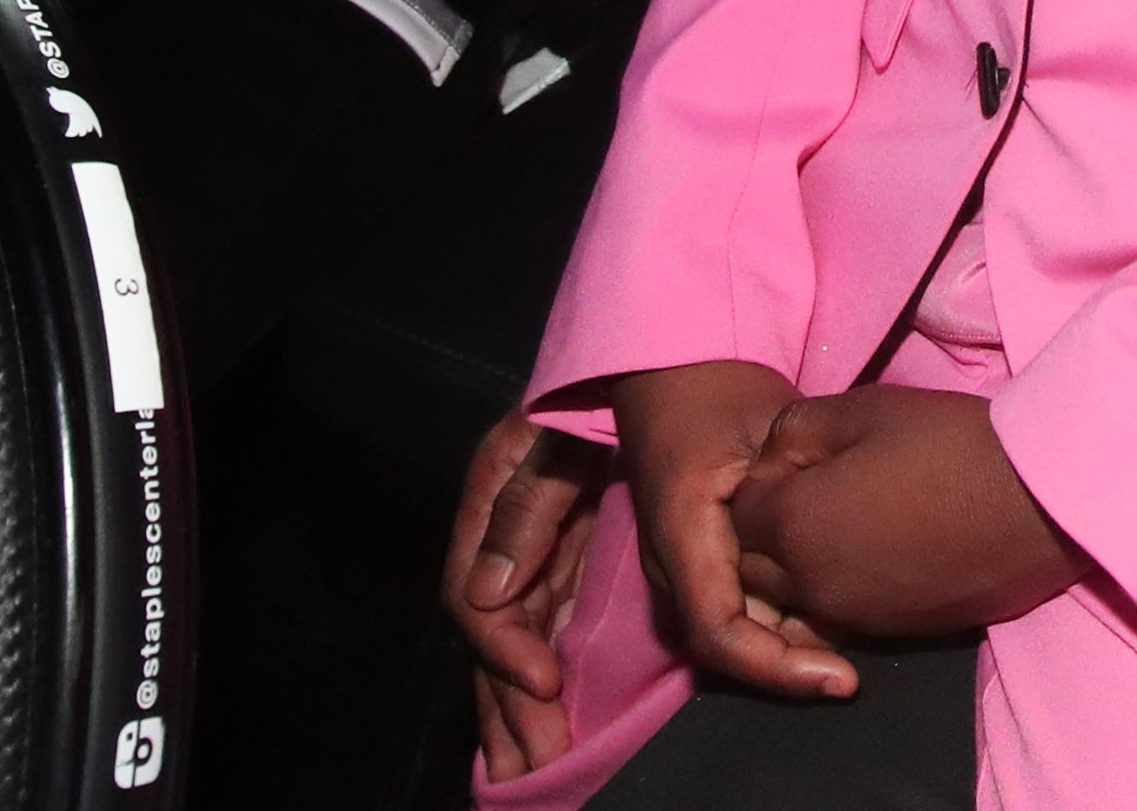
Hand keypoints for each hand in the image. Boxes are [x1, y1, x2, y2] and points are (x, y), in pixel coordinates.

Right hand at [446, 411, 607, 779]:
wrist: (660, 367)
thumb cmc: (607, 396)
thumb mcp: (558, 438)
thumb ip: (524, 507)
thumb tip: (482, 595)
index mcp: (491, 503)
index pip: (476, 598)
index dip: (503, 649)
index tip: (544, 686)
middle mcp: (504, 539)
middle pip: (495, 641)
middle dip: (510, 707)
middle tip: (538, 765)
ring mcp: (535, 557)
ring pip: (517, 649)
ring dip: (520, 713)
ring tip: (537, 770)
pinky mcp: (567, 569)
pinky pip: (547, 637)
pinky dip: (545, 687)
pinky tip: (551, 732)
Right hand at [619, 359, 864, 700]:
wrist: (672, 381)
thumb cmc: (722, 396)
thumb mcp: (767, 431)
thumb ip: (792, 492)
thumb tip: (831, 555)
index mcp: (680, 532)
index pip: (719, 631)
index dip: (778, 666)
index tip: (842, 679)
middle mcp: (669, 565)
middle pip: (727, 646)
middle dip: (789, 666)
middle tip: (853, 672)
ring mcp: (676, 570)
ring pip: (731, 635)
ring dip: (785, 649)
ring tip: (846, 651)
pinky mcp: (692, 568)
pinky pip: (733, 612)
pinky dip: (778, 625)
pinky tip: (825, 618)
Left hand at [730, 385, 1086, 638]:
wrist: (1039, 501)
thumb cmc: (950, 444)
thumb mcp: (863, 410)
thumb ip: (797, 432)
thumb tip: (774, 458)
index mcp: (796, 526)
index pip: (739, 514)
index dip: (762, 480)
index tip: (798, 456)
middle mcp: (813, 585)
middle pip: (755, 569)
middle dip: (768, 533)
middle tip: (812, 489)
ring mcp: (855, 616)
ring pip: (795, 602)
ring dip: (801, 568)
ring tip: (844, 521)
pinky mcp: (896, 631)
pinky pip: (841, 616)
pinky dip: (841, 589)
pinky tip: (880, 550)